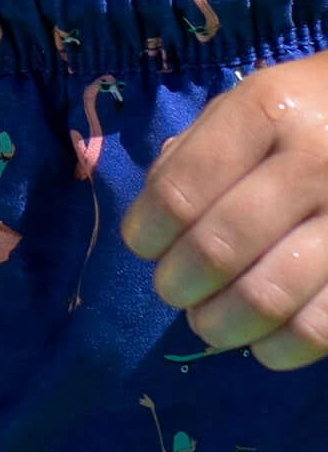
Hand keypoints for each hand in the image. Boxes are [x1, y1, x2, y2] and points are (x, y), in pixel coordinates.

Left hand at [123, 56, 327, 367]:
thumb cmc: (305, 114)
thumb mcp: (247, 104)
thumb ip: (195, 152)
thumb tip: (153, 219)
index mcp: (265, 113)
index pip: (181, 190)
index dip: (147, 231)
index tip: (141, 246)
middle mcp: (314, 161)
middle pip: (218, 247)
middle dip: (179, 283)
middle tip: (172, 290)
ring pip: (269, 296)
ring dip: (223, 323)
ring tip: (208, 323)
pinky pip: (323, 326)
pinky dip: (283, 348)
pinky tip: (265, 346)